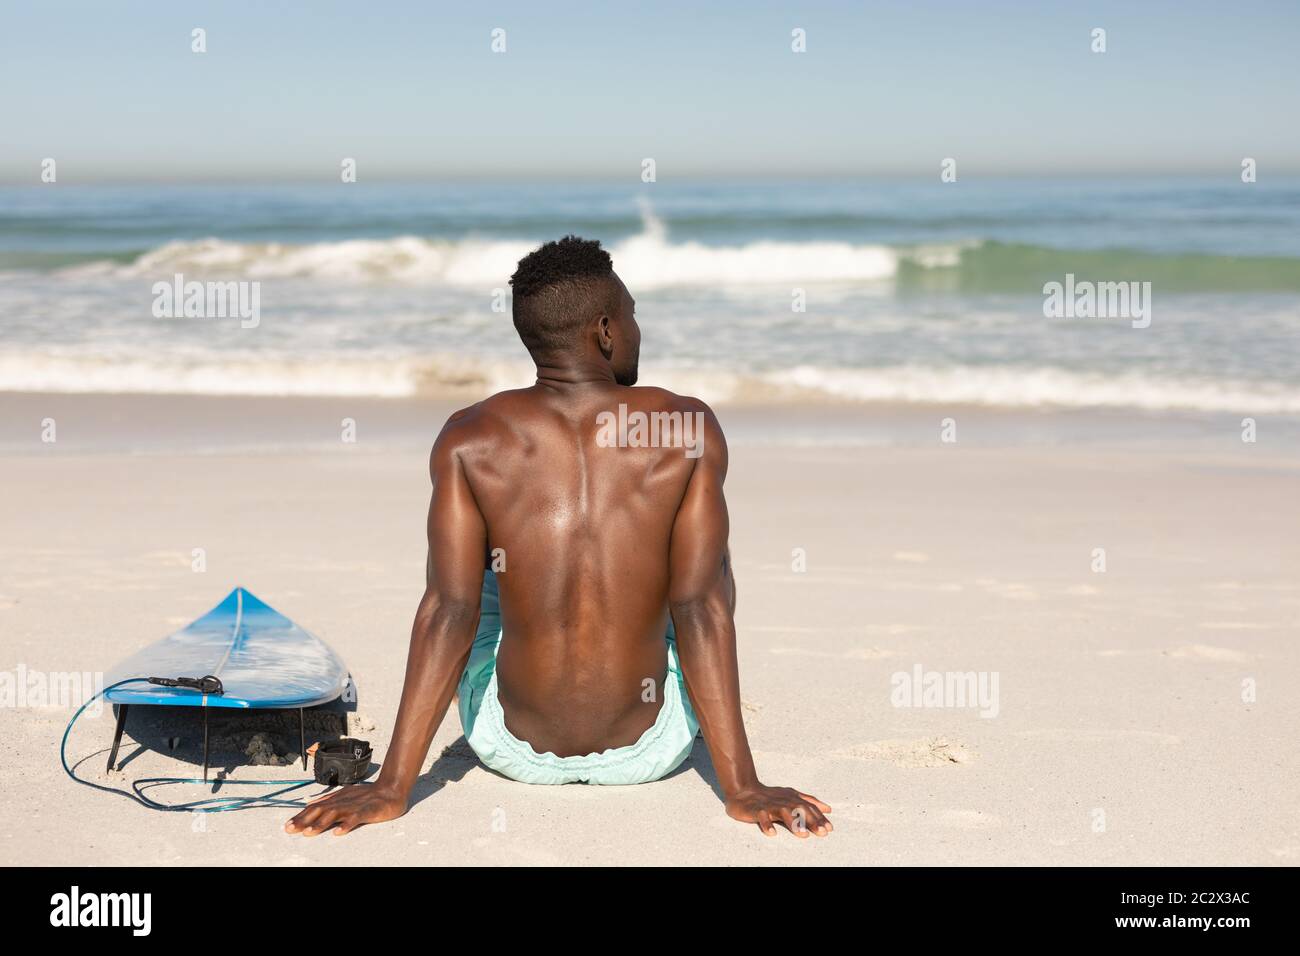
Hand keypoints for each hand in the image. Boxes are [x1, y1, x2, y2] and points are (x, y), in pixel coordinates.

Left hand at [284, 783, 407, 836]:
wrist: (391, 789)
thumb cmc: (369, 794)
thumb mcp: (346, 795)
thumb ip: (329, 801)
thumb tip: (311, 804)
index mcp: (338, 798)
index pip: (316, 807)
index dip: (301, 816)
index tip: (288, 825)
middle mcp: (343, 801)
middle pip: (321, 810)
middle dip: (305, 820)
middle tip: (291, 829)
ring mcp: (355, 806)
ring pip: (335, 814)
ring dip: (321, 823)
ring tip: (309, 833)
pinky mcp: (368, 811)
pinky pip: (356, 818)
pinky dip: (347, 825)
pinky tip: (339, 832)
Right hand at [726, 784, 832, 837]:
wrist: (743, 791)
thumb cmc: (770, 797)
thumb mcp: (791, 796)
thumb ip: (809, 802)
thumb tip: (828, 809)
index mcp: (792, 798)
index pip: (808, 807)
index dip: (819, 818)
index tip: (829, 829)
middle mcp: (783, 800)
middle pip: (799, 809)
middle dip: (811, 820)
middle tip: (822, 832)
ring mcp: (770, 805)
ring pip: (783, 812)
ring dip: (793, 822)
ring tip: (803, 834)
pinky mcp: (756, 810)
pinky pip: (762, 817)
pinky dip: (767, 824)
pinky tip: (772, 833)